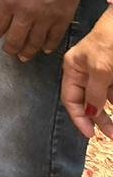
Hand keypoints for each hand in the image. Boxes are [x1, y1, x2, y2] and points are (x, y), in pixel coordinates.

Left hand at [0, 0, 86, 60]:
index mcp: (9, 1)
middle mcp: (26, 13)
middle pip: (16, 39)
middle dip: (10, 48)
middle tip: (9, 52)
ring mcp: (46, 17)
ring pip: (35, 42)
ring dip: (28, 52)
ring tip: (24, 57)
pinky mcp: (63, 18)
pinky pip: (54, 38)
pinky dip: (49, 46)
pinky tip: (44, 49)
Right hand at [62, 7, 112, 138]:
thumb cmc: (110, 42)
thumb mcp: (100, 68)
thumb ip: (94, 91)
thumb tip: (90, 112)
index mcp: (73, 68)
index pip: (71, 99)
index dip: (79, 118)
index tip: (91, 135)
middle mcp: (85, 71)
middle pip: (88, 102)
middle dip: (100, 119)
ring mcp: (101, 71)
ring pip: (104, 98)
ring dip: (109, 112)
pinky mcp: (112, 71)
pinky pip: (112, 91)